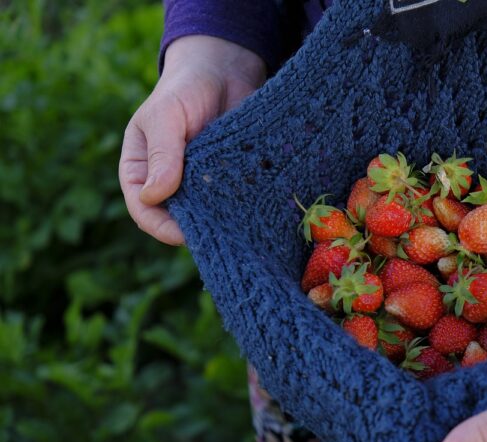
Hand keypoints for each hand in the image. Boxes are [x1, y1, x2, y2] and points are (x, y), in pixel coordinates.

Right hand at [119, 35, 266, 244]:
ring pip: (207, 214)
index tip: (182, 234)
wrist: (223, 72)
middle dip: (194, 227)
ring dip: (220, 220)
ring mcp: (200, 184)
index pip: (143, 209)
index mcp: (141, 171)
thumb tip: (154, 196)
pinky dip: (241, 207)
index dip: (160, 226)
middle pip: (176, 219)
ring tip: (237, 223)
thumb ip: (162, 153)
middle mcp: (170, 183)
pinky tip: (253, 207)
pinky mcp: (228, 180)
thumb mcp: (166, 115)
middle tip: (216, 233)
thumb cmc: (184, 89)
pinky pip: (233, 202)